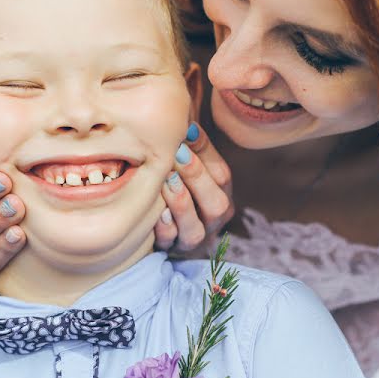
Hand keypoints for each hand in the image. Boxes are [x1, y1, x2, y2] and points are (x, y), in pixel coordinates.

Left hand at [154, 122, 234, 252]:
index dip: (204, 155)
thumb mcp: (188, 167)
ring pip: (195, 229)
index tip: (186, 134)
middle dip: (196, 177)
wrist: (159, 228)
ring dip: (181, 203)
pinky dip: (164, 229)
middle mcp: (212, 221)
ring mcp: (193, 239)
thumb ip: (192, 148)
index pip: (221, 176)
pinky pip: (170, 244)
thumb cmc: (176, 185)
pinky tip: (156, 213)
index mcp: (220, 194)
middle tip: (177, 155)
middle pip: (216, 204)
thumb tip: (187, 125)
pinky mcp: (172, 251)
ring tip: (167, 181)